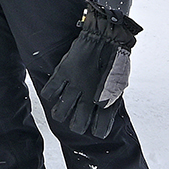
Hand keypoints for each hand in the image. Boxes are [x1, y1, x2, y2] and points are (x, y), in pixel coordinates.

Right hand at [43, 3, 141, 139]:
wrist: (107, 37)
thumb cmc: (115, 60)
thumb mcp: (119, 84)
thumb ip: (110, 100)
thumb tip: (101, 110)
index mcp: (107, 101)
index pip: (100, 129)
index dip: (97, 130)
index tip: (96, 127)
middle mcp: (90, 96)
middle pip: (77, 125)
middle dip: (76, 125)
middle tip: (77, 120)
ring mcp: (75, 85)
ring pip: (60, 113)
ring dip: (61, 114)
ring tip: (62, 110)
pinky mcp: (64, 73)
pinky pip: (50, 92)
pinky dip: (50, 94)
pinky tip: (55, 91)